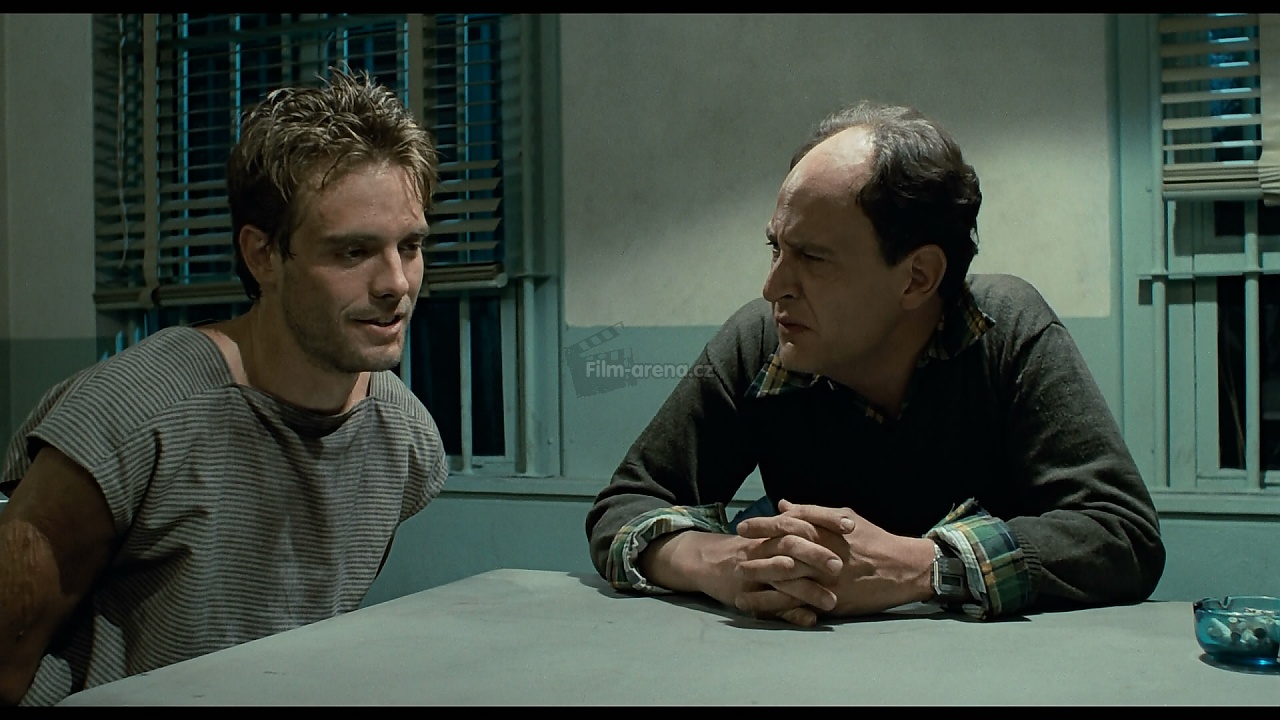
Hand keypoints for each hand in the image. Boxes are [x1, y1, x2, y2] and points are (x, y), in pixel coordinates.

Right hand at [638, 528, 842, 627]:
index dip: (825, 520)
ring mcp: (754, 573)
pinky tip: (810, 620)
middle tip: (840, 565)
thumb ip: (798, 521)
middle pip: (789, 547)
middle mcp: (762, 549)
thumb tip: (834, 513)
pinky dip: (791, 614)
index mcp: (772, 530)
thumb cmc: (749, 546)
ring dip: (807, 591)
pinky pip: (771, 607)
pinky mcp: (748, 596)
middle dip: (815, 555)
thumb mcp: (770, 530)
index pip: (801, 519)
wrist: (706, 561)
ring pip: (782, 581)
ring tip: (832, 601)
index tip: (851, 525)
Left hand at [736, 500, 936, 620]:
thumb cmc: (873, 538)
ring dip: (761, 587)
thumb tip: (782, 505)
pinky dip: (780, 608)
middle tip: (735, 561)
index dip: (762, 526)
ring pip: (787, 584)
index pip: (787, 526)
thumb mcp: (844, 518)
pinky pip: (801, 606)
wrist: (903, 569)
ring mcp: (827, 581)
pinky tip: (762, 611)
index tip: (742, 527)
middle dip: (756, 558)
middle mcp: (823, 556)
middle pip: (781, 555)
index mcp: (825, 533)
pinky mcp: (833, 602)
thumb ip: (812, 512)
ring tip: (739, 589)